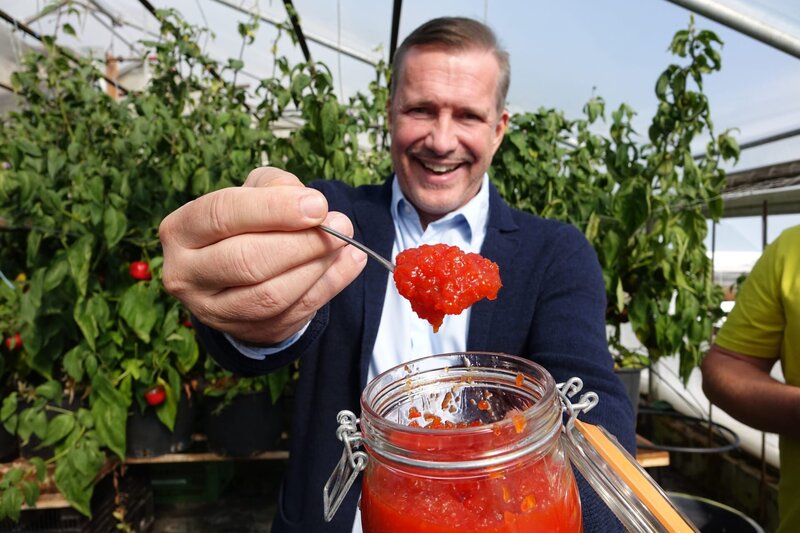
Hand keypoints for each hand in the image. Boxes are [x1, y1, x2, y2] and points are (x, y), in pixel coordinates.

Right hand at [159, 167, 367, 344]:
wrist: (234, 275)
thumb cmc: (243, 224)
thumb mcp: (250, 193)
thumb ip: (274, 187)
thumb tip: (308, 202)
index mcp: (180, 231)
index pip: (222, 215)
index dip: (273, 209)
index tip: (317, 204)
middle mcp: (187, 275)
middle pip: (247, 261)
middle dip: (301, 243)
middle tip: (338, 225)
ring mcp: (215, 311)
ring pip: (271, 294)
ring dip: (317, 267)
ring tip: (344, 242)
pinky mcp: (249, 332)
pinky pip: (295, 312)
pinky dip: (330, 286)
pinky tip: (350, 262)